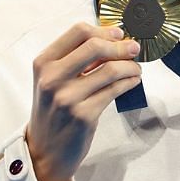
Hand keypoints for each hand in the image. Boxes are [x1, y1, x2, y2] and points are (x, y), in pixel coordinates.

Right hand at [25, 23, 141, 180]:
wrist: (45, 150)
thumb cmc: (53, 109)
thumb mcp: (53, 80)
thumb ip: (76, 58)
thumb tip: (114, 39)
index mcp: (43, 63)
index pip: (78, 31)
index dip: (104, 30)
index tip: (119, 34)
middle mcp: (52, 78)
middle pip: (95, 46)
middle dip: (121, 46)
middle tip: (134, 49)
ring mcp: (67, 98)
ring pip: (110, 69)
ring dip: (130, 66)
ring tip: (136, 69)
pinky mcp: (84, 115)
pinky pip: (115, 90)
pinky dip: (130, 82)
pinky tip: (133, 81)